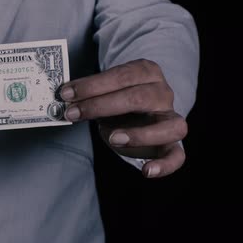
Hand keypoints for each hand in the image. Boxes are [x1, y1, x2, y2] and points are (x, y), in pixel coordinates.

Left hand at [59, 59, 186, 177]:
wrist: (137, 111)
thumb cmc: (115, 99)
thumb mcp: (103, 91)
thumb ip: (89, 94)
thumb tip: (64, 100)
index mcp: (146, 72)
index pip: (121, 75)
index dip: (92, 85)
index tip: (66, 94)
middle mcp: (163, 93)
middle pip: (138, 98)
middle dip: (101, 106)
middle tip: (73, 113)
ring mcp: (171, 118)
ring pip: (170, 126)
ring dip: (140, 134)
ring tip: (114, 139)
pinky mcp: (173, 143)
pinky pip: (178, 156)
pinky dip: (165, 165)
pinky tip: (146, 171)